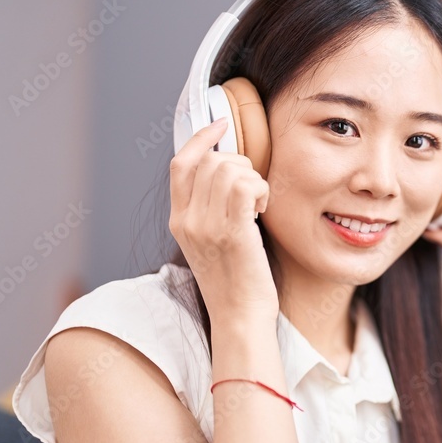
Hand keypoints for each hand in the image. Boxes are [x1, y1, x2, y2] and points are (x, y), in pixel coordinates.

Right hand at [168, 118, 276, 321]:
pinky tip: (263, 208)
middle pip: (210, 160)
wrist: (239, 317)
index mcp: (178, 220)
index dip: (201, 137)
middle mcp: (187, 220)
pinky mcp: (231, 233)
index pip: (180, 163)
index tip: (223, 125)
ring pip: (229, 169)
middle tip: (253, 192)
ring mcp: (206, 226)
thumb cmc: (236, 281)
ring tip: (258, 204)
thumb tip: (229, 172)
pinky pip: (245, 185)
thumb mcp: (211, 241)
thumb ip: (210, 209)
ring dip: (253, 178)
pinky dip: (260, 188)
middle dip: (240, 164)